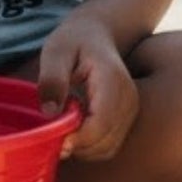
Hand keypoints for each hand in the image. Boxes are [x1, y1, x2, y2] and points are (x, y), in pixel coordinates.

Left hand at [37, 15, 137, 162]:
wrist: (97, 32)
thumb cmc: (74, 41)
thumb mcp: (56, 51)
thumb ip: (52, 79)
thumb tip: (50, 112)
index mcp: (112, 81)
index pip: (101, 124)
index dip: (77, 139)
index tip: (53, 137)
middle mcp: (129, 99)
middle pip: (104, 141)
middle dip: (75, 145)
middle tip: (52, 132)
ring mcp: (131, 111)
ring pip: (106, 149)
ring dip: (81, 148)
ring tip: (63, 127)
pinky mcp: (127, 119)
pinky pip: (108, 147)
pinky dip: (89, 147)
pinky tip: (75, 129)